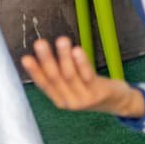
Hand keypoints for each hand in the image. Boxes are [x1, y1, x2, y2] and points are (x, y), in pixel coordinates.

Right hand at [21, 37, 144, 116]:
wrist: (119, 103)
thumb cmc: (93, 90)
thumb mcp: (74, 87)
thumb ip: (62, 77)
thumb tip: (45, 57)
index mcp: (60, 100)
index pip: (44, 84)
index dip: (34, 71)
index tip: (25, 57)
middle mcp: (69, 102)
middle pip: (55, 78)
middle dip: (46, 60)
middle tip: (39, 43)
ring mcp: (84, 98)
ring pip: (70, 75)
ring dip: (64, 56)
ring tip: (60, 40)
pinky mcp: (98, 92)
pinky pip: (87, 75)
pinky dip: (81, 62)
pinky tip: (77, 49)